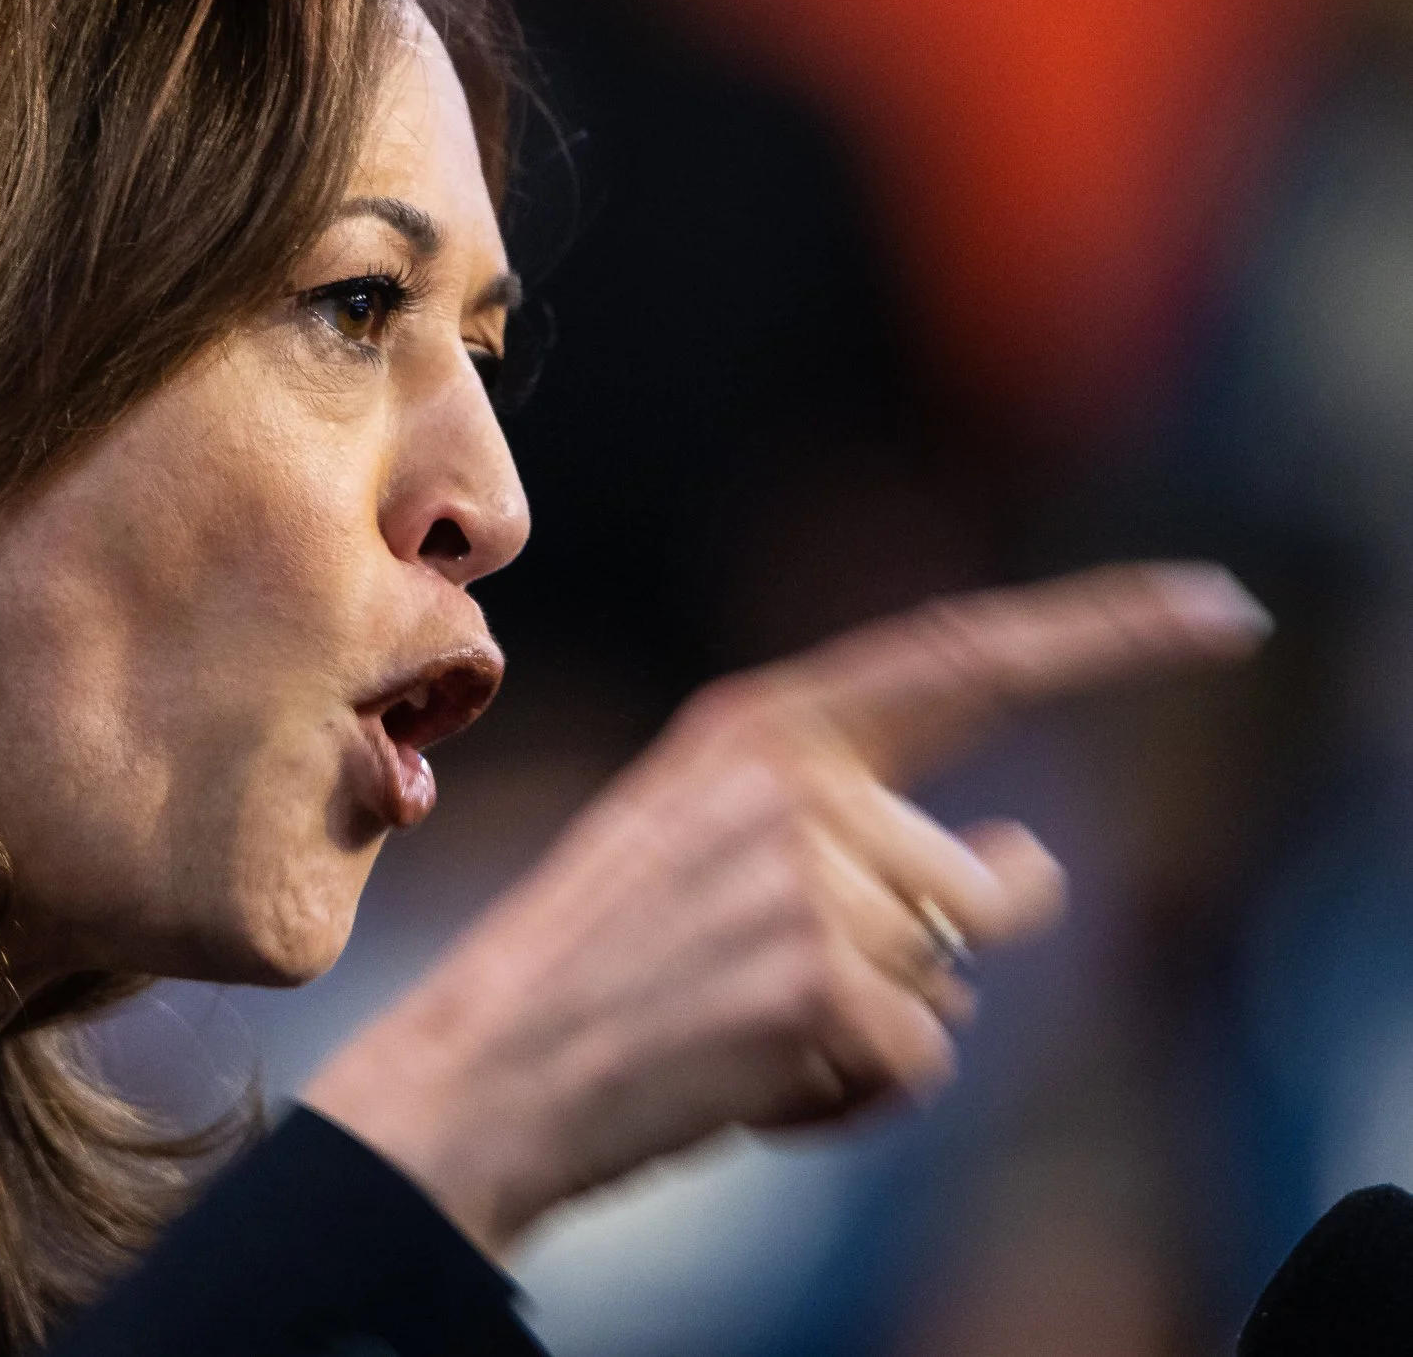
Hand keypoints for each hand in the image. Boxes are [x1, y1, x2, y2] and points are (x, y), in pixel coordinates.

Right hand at [300, 561, 1270, 1257]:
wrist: (483, 1067)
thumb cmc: (598, 965)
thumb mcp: (705, 845)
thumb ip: (855, 828)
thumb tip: (1028, 859)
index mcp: (756, 725)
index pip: (967, 657)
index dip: (1108, 631)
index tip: (1222, 609)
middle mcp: (793, 782)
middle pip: (973, 883)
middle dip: (931, 958)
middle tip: (789, 992)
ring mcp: (808, 878)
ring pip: (950, 979)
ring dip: (877, 1030)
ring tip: (747, 1029)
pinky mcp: (821, 983)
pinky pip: (920, 1061)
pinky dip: (855, 1097)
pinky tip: (755, 1082)